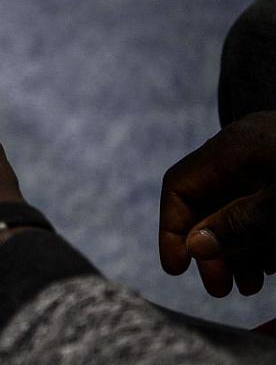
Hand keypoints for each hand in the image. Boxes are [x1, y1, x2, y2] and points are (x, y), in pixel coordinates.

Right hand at [159, 111, 275, 296]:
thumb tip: (195, 246)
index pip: (179, 186)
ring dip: (239, 249)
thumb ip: (239, 223)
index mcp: (232, 148)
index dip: (171, 228)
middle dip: (211, 248)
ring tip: (250, 285)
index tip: (176, 268)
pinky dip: (261, 236)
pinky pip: (260, 205)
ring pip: (236, 208)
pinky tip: (270, 264)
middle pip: (207, 202)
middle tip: (220, 288)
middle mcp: (244, 151)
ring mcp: (266, 160)